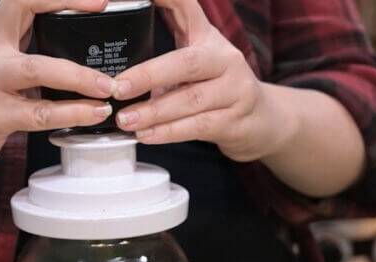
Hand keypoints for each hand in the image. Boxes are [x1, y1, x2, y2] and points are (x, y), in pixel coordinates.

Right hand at [0, 0, 117, 174]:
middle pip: (29, 15)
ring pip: (37, 68)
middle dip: (74, 16)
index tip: (100, 1)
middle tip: (108, 26)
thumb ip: (28, 49)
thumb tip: (81, 45)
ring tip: (107, 88)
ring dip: (79, 77)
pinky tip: (92, 113)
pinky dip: (72, 113)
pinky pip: (39, 113)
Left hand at [112, 0, 285, 161]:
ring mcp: (235, 90)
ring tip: (125, 119)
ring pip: (190, 100)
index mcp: (208, 37)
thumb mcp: (195, 59)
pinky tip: (147, 135)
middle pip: (186, 63)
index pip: (184, 6)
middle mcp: (225, 59)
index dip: (163, 0)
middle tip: (117, 88)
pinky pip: (198, 126)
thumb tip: (113, 63)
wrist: (262, 120)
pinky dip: (169, 133)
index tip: (132, 0)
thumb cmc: (218, 87)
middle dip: (147, 75)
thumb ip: (164, 53)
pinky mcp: (235, 121)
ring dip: (153, 112)